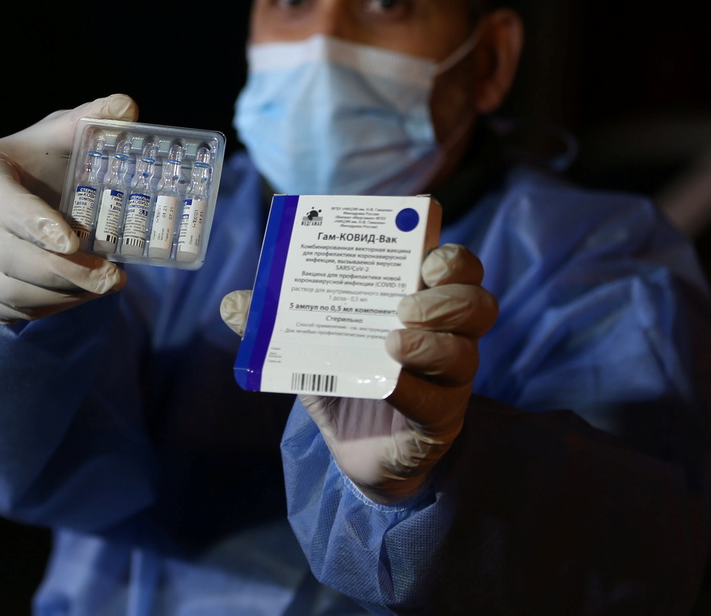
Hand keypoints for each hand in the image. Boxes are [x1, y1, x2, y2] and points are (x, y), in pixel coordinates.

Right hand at [0, 94, 138, 322]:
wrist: (7, 193)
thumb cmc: (40, 161)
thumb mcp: (61, 135)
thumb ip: (91, 120)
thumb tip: (126, 107)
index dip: (33, 223)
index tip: (73, 243)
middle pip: (2, 253)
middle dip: (61, 271)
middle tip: (109, 278)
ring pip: (2, 288)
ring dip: (58, 294)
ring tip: (103, 287)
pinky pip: (2, 309)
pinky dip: (45, 308)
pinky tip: (80, 297)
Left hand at [220, 243, 496, 503]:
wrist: (354, 453)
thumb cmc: (345, 381)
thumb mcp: (310, 346)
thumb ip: (276, 322)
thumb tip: (232, 302)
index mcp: (424, 305)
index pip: (458, 268)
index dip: (450, 257)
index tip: (422, 258)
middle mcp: (448, 339)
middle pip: (478, 304)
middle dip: (446, 298)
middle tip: (402, 306)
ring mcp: (450, 383)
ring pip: (466, 354)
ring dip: (433, 343)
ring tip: (392, 342)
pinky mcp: (439, 424)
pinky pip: (437, 403)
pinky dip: (411, 391)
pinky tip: (386, 385)